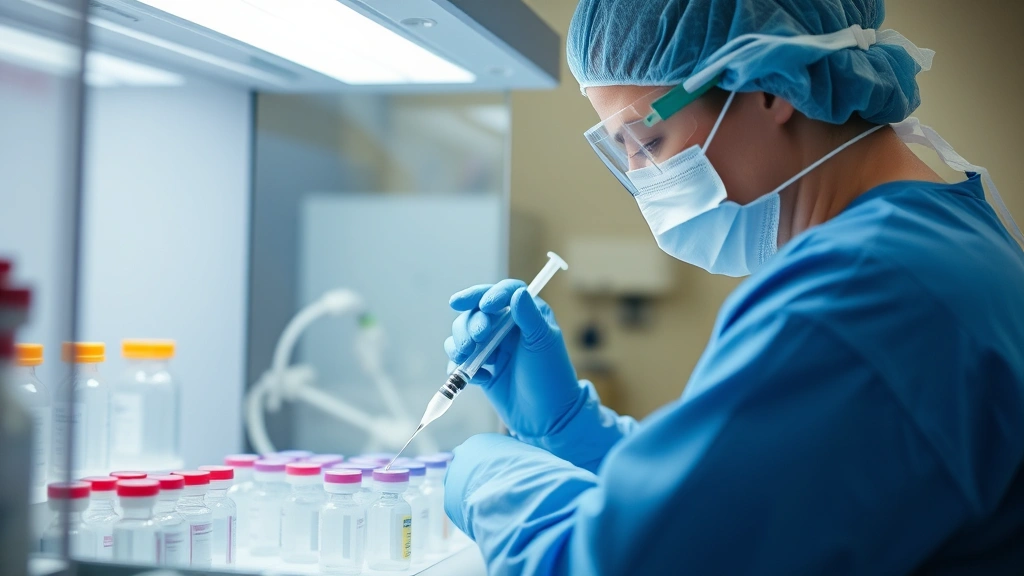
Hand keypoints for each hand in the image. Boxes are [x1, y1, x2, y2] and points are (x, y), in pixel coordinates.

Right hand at [445, 280, 581, 439]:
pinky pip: (460, 361)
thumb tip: (517, 292)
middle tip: (476, 339)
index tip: (483, 306)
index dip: (487, 294)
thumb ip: (529, 317)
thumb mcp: (542, 344)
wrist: (547, 419)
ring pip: (463, 335)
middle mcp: (507, 329)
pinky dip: (460, 367)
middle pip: (476, 313)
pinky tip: (476, 378)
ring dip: (459, 342)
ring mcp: (493, 349)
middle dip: (470, 324)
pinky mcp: (482, 370)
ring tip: (464, 356)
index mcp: (526, 316)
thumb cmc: (551, 377)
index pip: (503, 293)